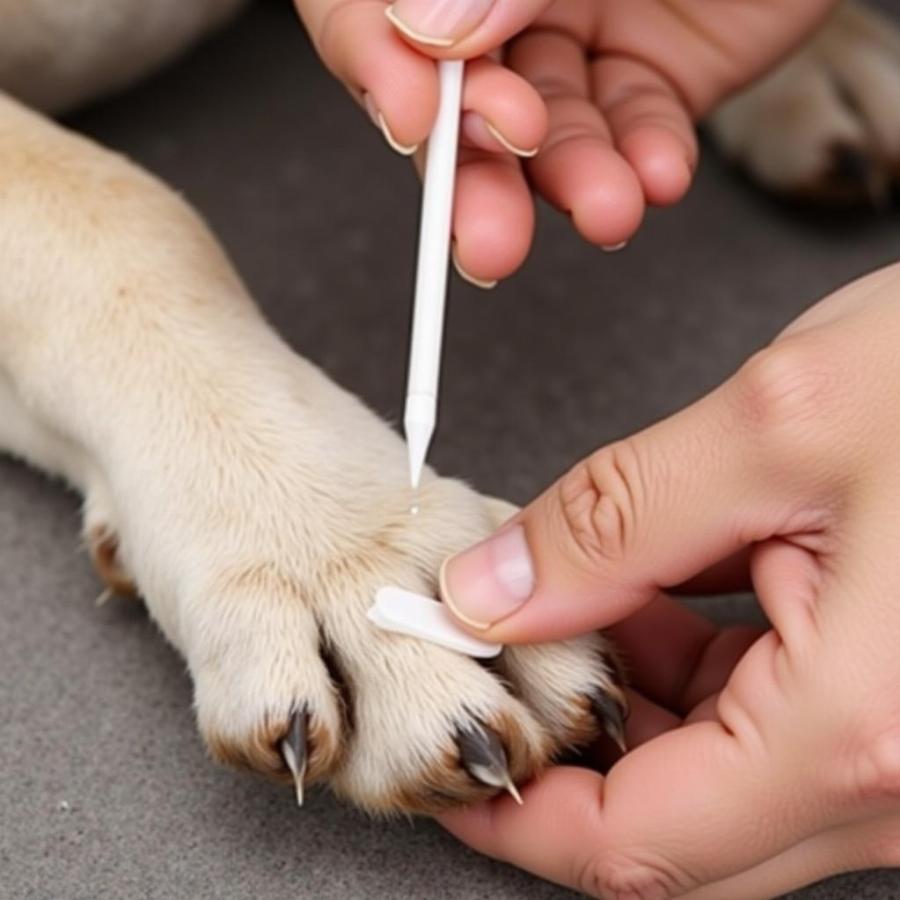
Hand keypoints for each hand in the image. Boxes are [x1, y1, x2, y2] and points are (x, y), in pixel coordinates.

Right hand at [294, 0, 835, 284]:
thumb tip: (426, 32)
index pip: (370, 7)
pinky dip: (645, 161)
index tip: (408, 117)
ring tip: (605, 209)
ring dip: (573, 182)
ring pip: (550, 132)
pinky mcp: (654, 70)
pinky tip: (655, 178)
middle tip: (488, 237)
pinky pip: (638, 129)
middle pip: (457, 98)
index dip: (374, 62)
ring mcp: (579, 31)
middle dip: (474, 175)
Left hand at [437, 263, 899, 897]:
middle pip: (673, 822)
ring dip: (632, 697)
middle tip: (502, 647)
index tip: (456, 756)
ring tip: (581, 597)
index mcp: (862, 728)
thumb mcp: (776, 423)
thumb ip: (613, 519)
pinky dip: (697, 676)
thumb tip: (496, 590)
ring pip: (720, 777)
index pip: (636, 842)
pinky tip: (663, 594)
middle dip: (572, 738)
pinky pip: (774, 729)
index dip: (519, 813)